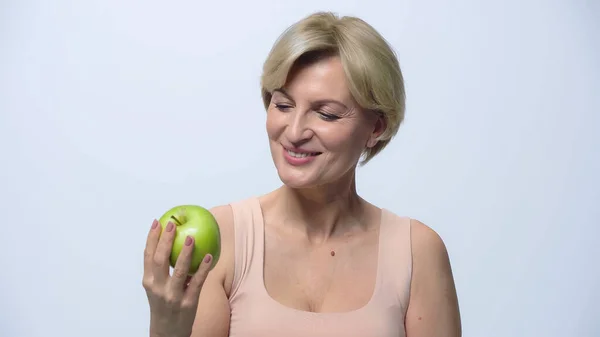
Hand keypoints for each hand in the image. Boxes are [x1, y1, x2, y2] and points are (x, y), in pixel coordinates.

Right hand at [142, 219, 212, 336]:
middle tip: (172, 224)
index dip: (151, 238)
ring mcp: (173, 296)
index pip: (148, 256)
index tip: (157, 222)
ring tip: (191, 237)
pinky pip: (197, 282)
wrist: (168, 332)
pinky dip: (203, 268)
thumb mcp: (156, 287)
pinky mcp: (188, 303)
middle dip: (165, 241)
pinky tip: (208, 256)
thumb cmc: (164, 304)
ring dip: (185, 253)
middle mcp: (158, 288)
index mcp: (148, 282)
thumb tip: (171, 242)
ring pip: (179, 271)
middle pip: (160, 260)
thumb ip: (160, 269)